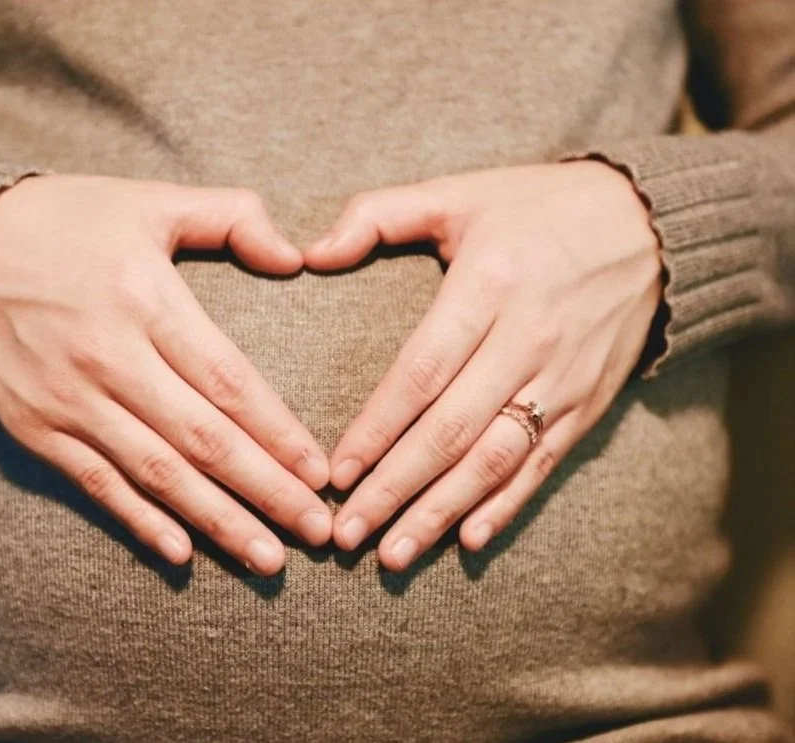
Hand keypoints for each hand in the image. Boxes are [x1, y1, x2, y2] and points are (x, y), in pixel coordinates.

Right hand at [0, 175, 331, 574]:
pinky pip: (96, 485)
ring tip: (268, 559)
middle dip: (266, 491)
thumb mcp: (151, 200)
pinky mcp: (36, 429)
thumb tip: (295, 257)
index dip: (279, 433)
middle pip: (203, 440)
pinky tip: (182, 554)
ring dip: (217, 521)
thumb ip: (231, 216)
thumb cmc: (67, 222)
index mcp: (146, 300)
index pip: (229, 382)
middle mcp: (109, 358)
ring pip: (157, 474)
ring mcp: (68, 400)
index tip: (320, 473)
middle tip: (316, 532)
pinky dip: (140, 521)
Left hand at [304, 161, 662, 569]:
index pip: (421, 372)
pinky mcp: (589, 402)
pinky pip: (544, 463)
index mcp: (489, 286)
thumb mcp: (458, 193)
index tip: (336, 473)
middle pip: (452, 430)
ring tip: (394, 555)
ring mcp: (563, 378)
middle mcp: (528, 339)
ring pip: (495, 459)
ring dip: (441, 512)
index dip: (376, 428)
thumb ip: (378, 215)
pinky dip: (506, 505)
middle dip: (395, 488)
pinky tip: (468, 540)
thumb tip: (309, 253)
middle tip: (347, 534)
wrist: (649, 224)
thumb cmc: (537, 208)